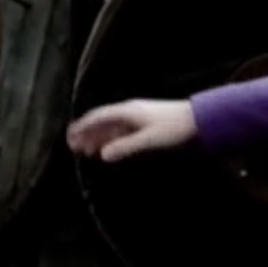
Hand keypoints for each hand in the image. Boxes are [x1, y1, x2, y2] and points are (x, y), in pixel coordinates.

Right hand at [66, 99, 196, 161]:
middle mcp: (130, 111)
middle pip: (102, 121)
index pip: (99, 117)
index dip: (83, 126)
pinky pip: (121, 130)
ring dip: (97, 137)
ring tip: (86, 150)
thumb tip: (102, 154)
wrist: (197, 119)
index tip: (70, 137)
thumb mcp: (149, 139)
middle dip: (87, 133)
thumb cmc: (173, 128)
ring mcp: (137, 116)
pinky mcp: (144, 123)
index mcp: (128, 111)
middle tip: (72, 146)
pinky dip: (111, 139)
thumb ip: (125, 147)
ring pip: (111, 126)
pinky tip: (107, 148)